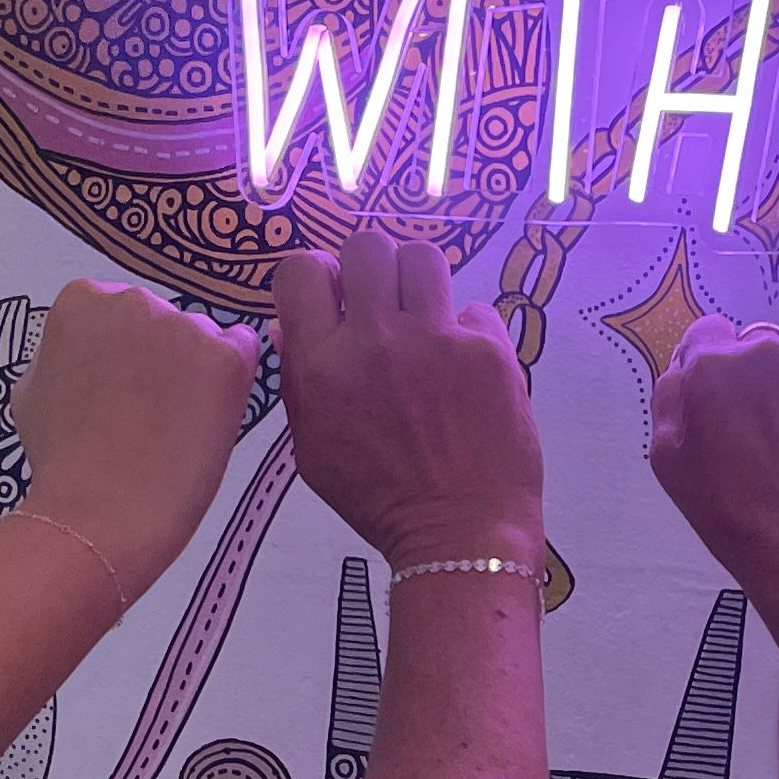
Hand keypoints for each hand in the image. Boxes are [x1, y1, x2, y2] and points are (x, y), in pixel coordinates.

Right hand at [13, 280, 261, 604]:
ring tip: (177, 425)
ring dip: (196, 370)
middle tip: (149, 410)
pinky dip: (232, 382)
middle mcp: (134, 299)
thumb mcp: (31, 390)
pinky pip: (241, 354)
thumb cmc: (59, 460)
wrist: (100, 509)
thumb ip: (60, 355)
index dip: (121, 351)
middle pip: (160, 318)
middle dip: (159, 355)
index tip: (119, 386)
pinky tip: (208, 419)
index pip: (114, 309)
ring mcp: (184, 326)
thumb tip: (81, 352)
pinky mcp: (228, 357)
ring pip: (202, 338)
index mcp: (81, 301)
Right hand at [271, 232, 544, 570]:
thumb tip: (289, 324)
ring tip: (424, 318)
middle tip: (382, 299)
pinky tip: (465, 369)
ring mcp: (437, 340)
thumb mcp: (313, 449)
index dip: (316, 274)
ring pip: (423, 257)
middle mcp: (375, 340)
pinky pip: (474, 310)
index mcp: (322, 365)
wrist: (459, 534)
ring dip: (419, 282)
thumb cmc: (379, 499)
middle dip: (370, 266)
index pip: (302, 269)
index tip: (332, 295)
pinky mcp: (489, 350)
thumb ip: (299, 380)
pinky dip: (468, 333)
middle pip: (365, 245)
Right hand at [649, 314, 778, 636]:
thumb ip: (673, 395)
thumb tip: (688, 363)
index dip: (715, 364)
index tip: (726, 397)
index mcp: (711, 366)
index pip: (710, 333)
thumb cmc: (728, 510)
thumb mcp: (669, 456)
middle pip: (760, 346)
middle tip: (766, 431)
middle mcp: (766, 352)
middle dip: (760, 379)